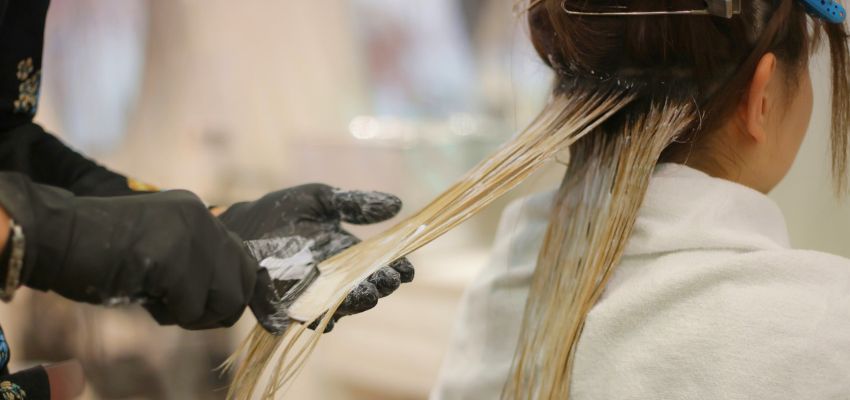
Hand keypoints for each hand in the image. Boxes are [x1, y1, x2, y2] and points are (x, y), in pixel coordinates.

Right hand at [0, 173, 258, 329]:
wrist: (57, 237)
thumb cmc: (103, 251)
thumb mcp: (163, 248)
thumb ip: (197, 262)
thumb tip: (231, 299)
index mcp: (201, 212)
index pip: (246, 261)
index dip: (230, 293)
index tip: (205, 306)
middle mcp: (203, 218)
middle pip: (244, 283)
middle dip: (217, 309)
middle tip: (181, 311)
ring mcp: (190, 235)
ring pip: (224, 299)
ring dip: (193, 314)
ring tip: (159, 302)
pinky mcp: (173, 257)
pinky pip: (190, 308)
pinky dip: (166, 315)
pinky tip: (143, 297)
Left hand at [219, 183, 413, 332]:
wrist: (239, 228)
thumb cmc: (280, 212)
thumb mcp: (320, 200)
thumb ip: (354, 204)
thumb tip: (397, 204)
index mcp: (346, 253)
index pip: (378, 265)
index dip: (395, 267)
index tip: (407, 268)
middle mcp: (335, 278)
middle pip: (366, 287)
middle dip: (381, 285)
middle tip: (391, 280)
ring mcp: (315, 295)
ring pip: (343, 306)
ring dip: (358, 303)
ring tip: (369, 295)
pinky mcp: (290, 308)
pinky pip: (309, 319)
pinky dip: (319, 320)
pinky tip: (328, 317)